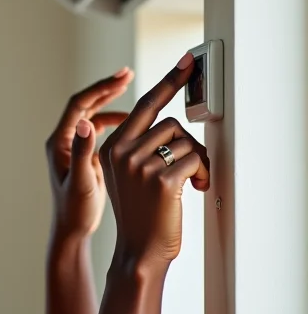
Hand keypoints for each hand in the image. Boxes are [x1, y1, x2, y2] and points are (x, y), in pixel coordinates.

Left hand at [47, 68, 132, 236]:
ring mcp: (74, 148)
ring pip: (93, 116)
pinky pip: (100, 130)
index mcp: (60, 142)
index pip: (81, 104)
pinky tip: (133, 123)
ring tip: (132, 92)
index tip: (124, 77)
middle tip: (129, 75)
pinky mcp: (85, 157)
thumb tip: (87, 125)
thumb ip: (83, 154)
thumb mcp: (82, 182)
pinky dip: (115, 121)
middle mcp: (65, 141)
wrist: (72, 231)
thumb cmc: (75, 211)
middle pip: (86, 105)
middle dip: (107, 89)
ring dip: (111, 103)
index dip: (102, 88)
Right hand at [96, 53, 210, 275]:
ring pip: (185, 140)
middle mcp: (120, 152)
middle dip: (188, 142)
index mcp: (111, 147)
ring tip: (189, 180)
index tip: (188, 61)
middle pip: (170, 122)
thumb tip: (171, 122)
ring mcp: (139, 166)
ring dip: (196, 159)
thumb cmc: (141, 213)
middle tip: (197, 156)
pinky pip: (195, 159)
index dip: (170, 81)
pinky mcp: (161, 180)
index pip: (146, 105)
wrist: (139, 251)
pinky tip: (193, 188)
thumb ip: (141, 145)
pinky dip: (201, 173)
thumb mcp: (129, 175)